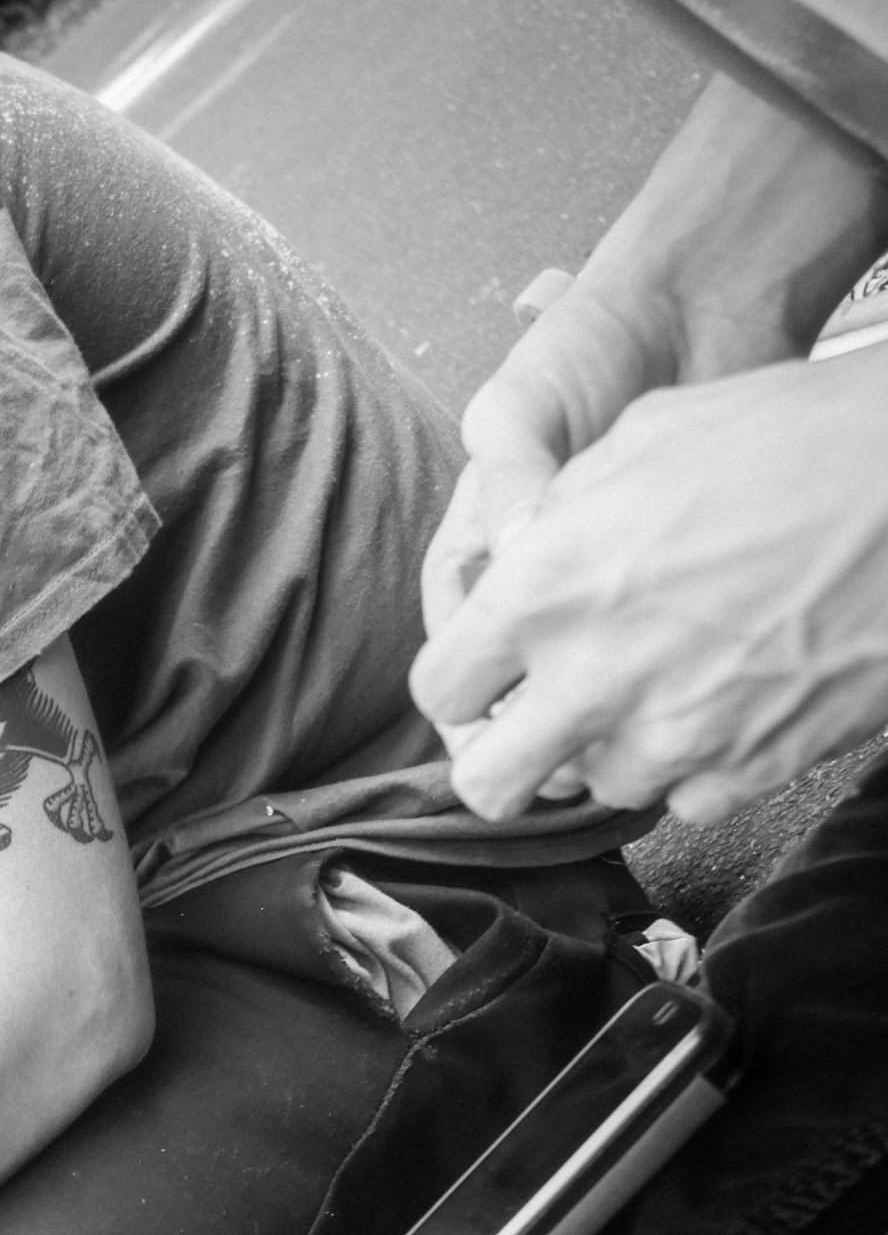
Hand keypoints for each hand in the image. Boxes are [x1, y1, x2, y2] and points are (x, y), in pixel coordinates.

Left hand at [413, 339, 887, 822]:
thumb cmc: (795, 435)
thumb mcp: (642, 437)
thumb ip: (553, 513)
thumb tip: (510, 554)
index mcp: (546, 588)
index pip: (439, 688)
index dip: (461, 683)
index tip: (486, 674)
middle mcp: (594, 676)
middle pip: (488, 783)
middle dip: (502, 758)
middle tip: (536, 723)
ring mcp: (677, 735)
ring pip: (593, 789)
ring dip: (609, 749)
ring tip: (659, 683)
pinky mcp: (755, 769)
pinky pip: (685, 800)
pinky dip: (693, 765)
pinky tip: (723, 700)